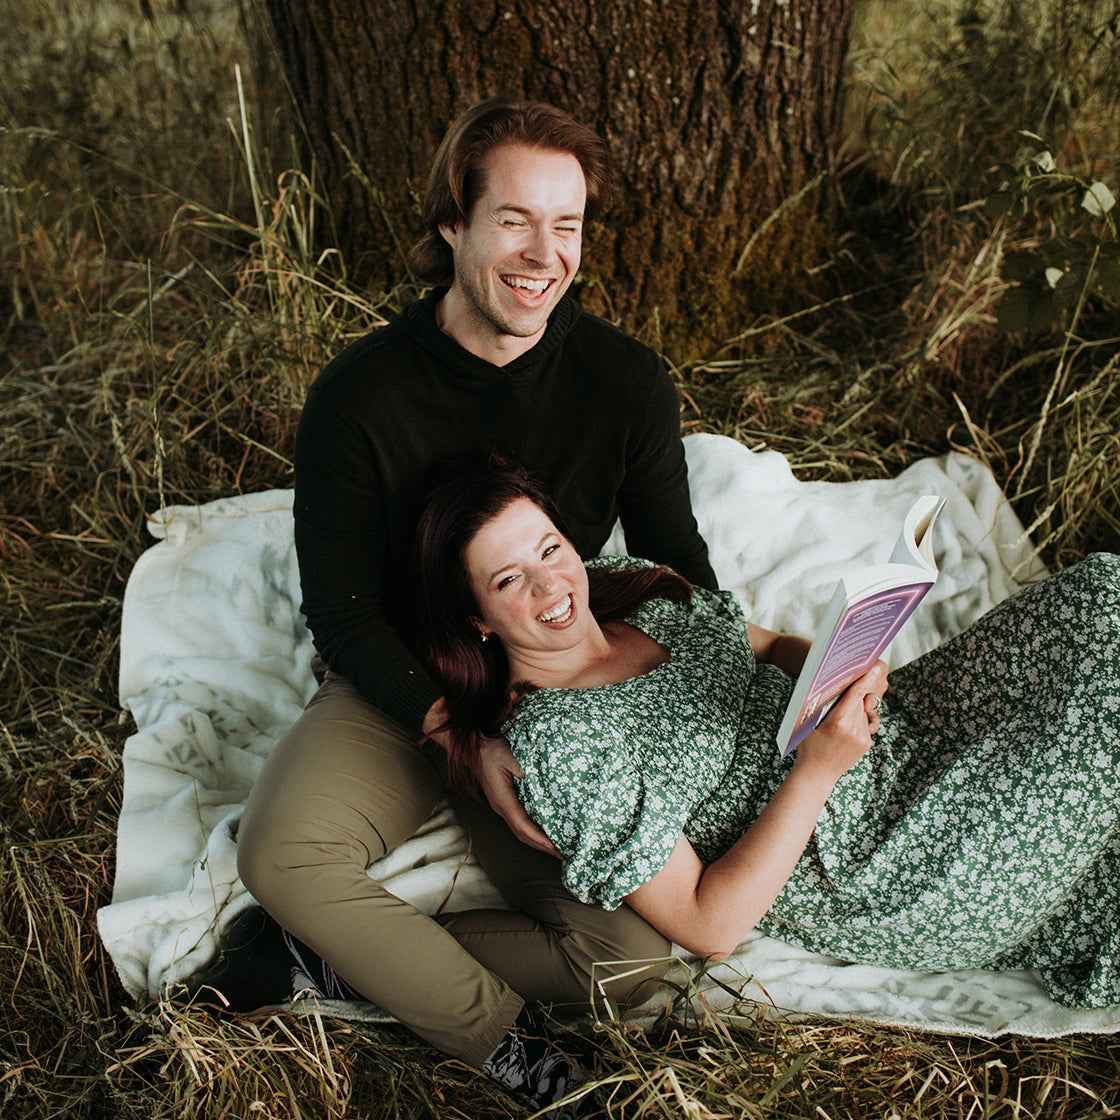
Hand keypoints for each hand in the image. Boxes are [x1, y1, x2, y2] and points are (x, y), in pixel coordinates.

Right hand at [476, 736, 561, 856]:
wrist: (472, 748)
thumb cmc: (490, 749)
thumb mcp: (507, 753)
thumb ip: (520, 765)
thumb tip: (535, 776)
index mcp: (502, 798)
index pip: (521, 824)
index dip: (538, 837)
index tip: (554, 845)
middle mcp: (501, 806)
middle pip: (522, 834)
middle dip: (542, 846)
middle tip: (564, 854)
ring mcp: (502, 806)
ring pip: (520, 831)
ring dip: (538, 842)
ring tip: (557, 849)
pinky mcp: (505, 803)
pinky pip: (519, 823)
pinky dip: (533, 833)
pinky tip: (544, 833)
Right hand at [797, 661, 888, 780]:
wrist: (817, 774)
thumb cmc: (808, 744)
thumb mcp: (808, 722)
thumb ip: (823, 704)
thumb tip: (834, 684)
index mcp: (838, 721)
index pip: (856, 694)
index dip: (865, 678)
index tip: (874, 665)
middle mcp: (854, 729)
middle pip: (860, 700)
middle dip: (855, 693)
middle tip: (846, 691)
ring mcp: (863, 737)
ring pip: (864, 711)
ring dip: (855, 709)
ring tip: (838, 721)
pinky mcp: (867, 743)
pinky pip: (866, 723)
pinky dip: (857, 721)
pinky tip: (844, 730)